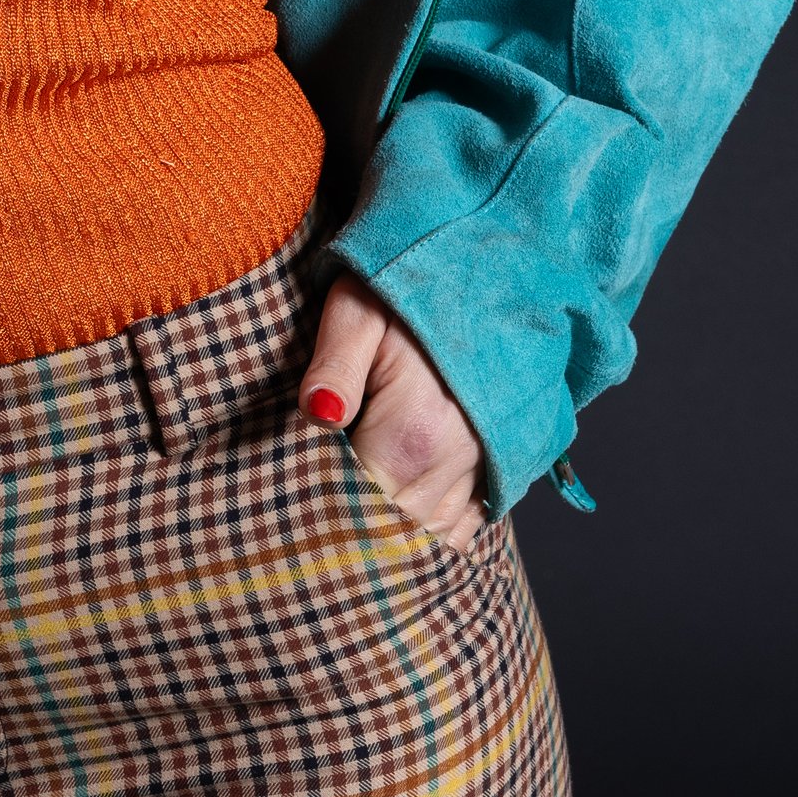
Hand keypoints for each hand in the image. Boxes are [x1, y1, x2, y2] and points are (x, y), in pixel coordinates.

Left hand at [299, 272, 486, 548]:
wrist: (489, 264)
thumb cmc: (408, 285)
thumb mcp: (358, 308)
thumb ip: (334, 366)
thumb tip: (317, 416)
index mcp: (414, 433)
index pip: (358, 510)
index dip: (322, 506)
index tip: (294, 494)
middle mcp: (458, 461)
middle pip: (393, 529)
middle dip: (353, 521)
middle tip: (313, 500)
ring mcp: (487, 466)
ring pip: (431, 532)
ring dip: (393, 526)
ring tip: (351, 501)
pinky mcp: (503, 463)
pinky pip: (467, 523)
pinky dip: (434, 525)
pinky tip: (401, 502)